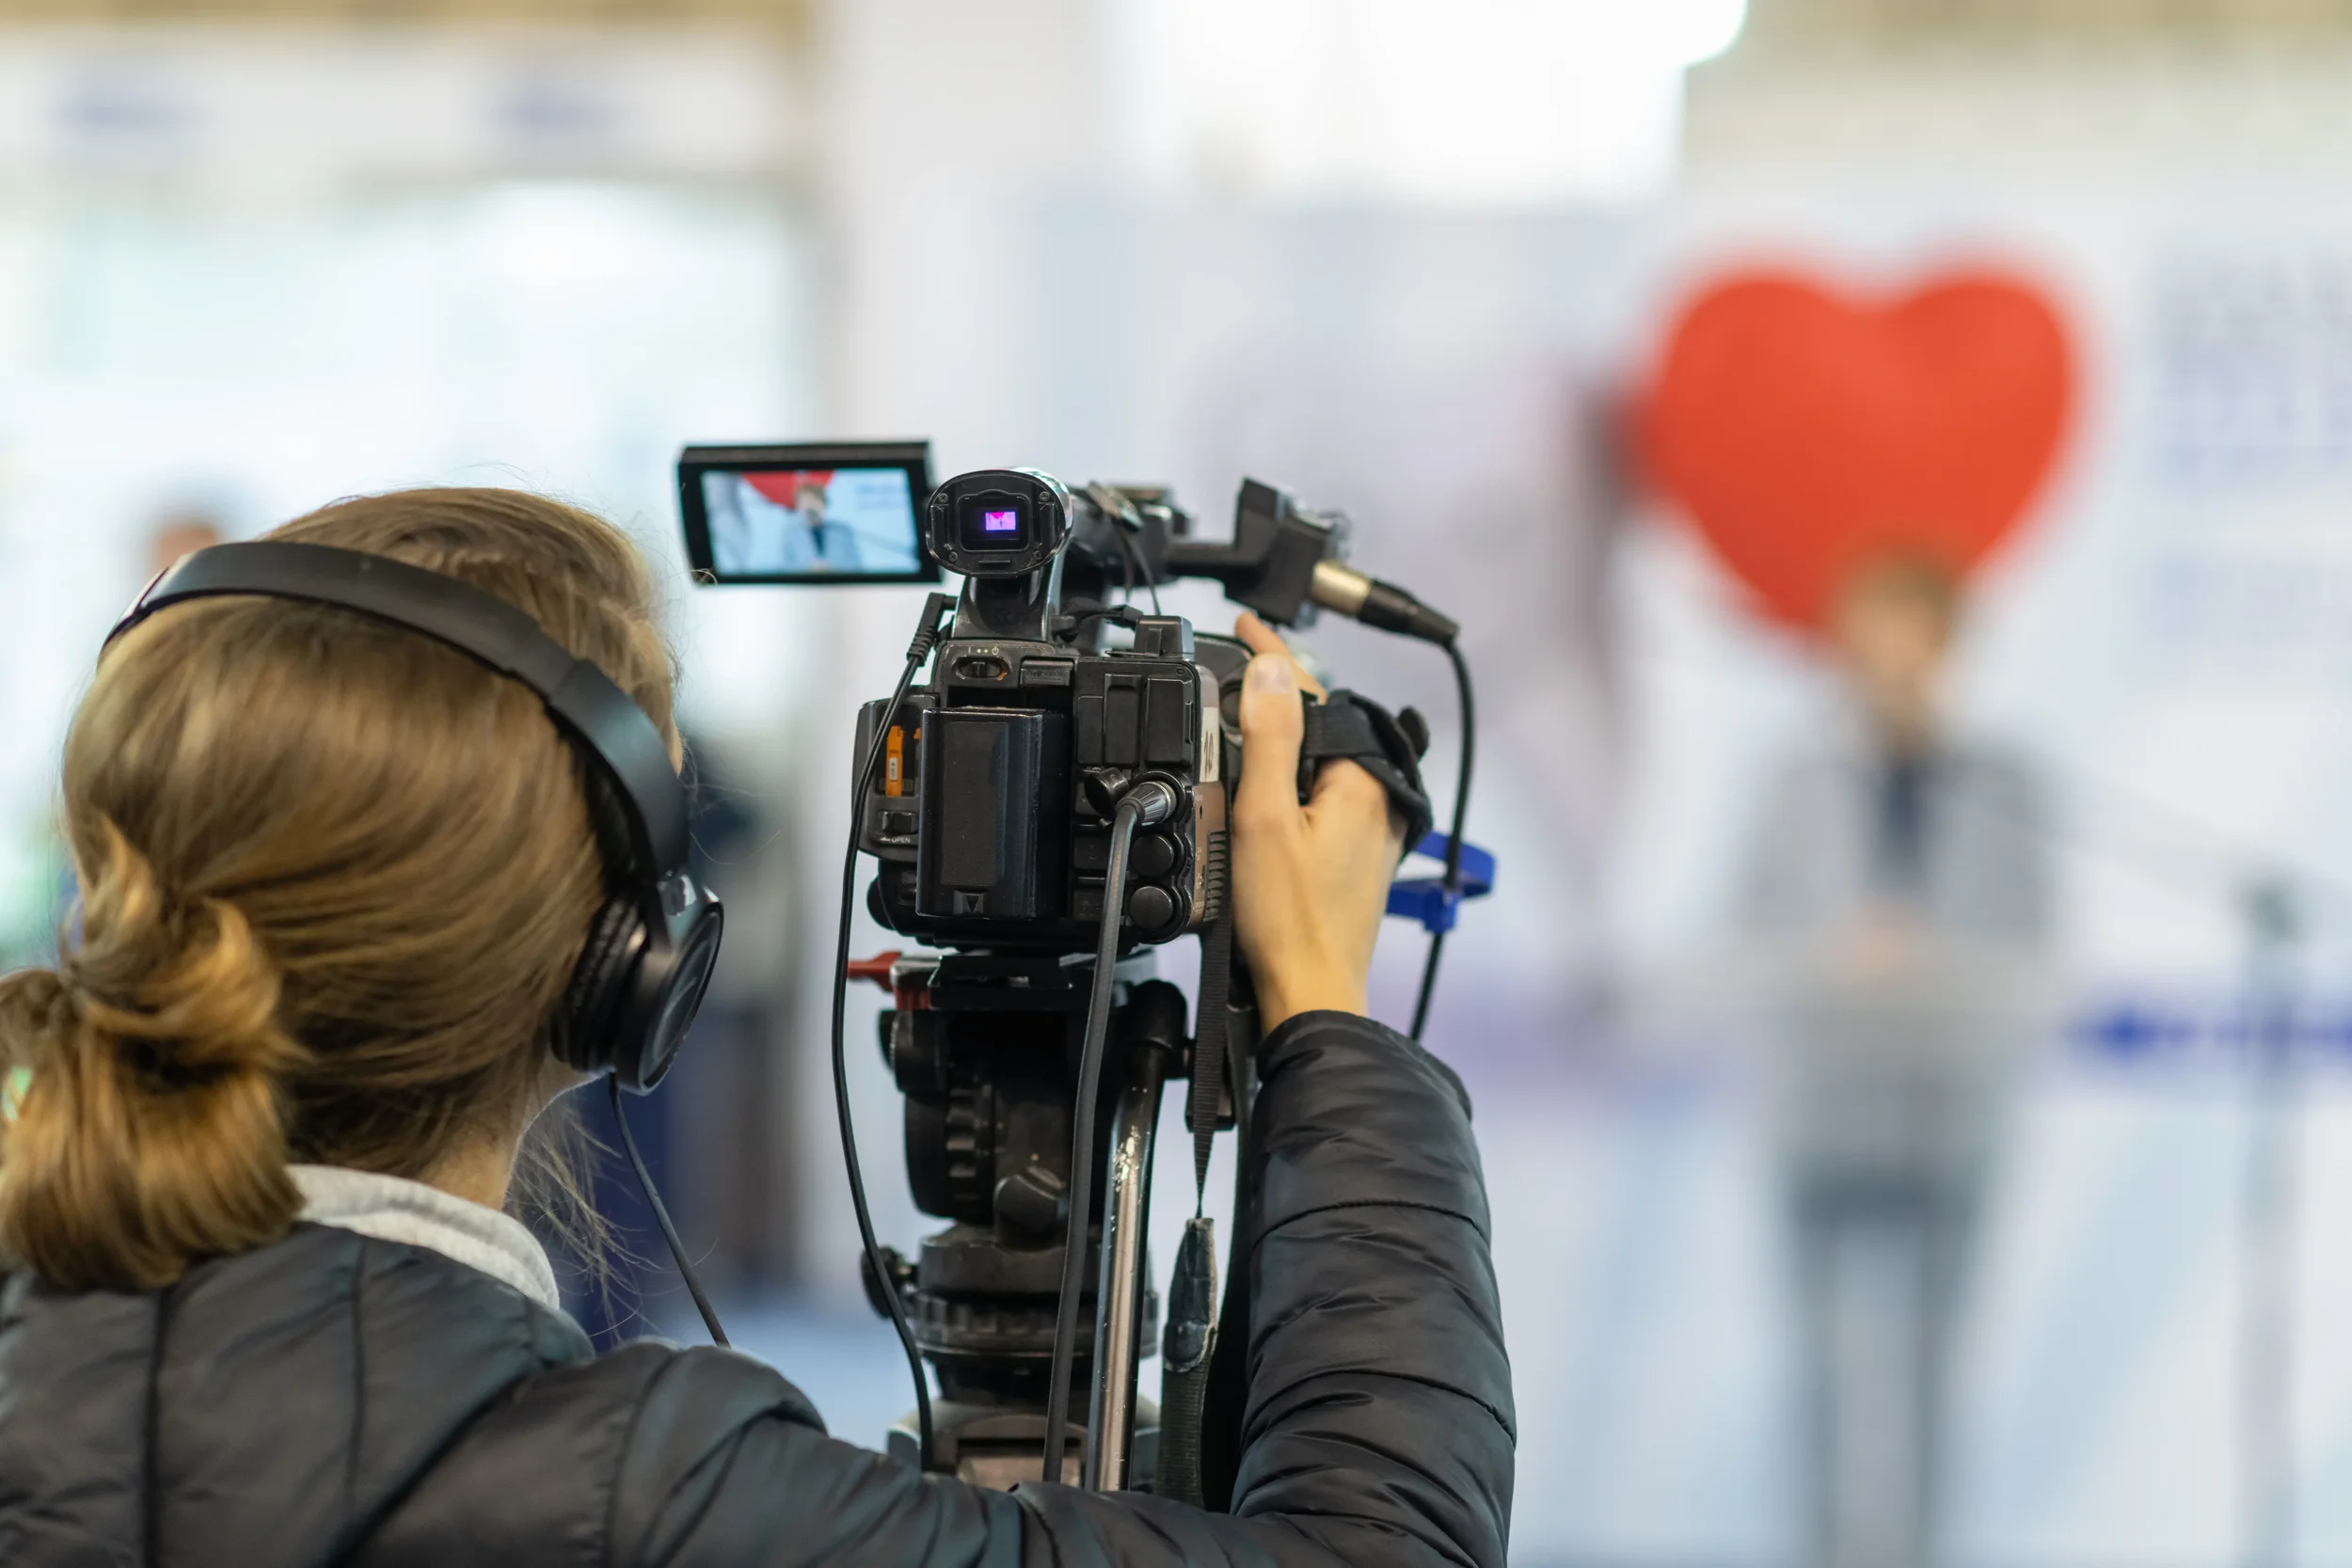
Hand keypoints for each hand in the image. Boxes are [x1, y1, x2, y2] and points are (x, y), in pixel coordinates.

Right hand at [1228, 613, 1403, 1029]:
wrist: (1308, 995)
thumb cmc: (1288, 922)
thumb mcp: (1263, 817)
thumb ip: (1269, 738)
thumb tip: (1274, 671)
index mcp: (1361, 781)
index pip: (1314, 694)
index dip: (1274, 655)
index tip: (1245, 626)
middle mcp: (1375, 801)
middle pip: (1318, 726)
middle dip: (1275, 699)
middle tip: (1229, 673)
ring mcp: (1367, 831)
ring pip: (1317, 764)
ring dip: (1279, 745)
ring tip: (1234, 729)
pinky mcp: (1352, 858)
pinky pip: (1319, 799)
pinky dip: (1288, 785)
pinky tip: (1258, 796)